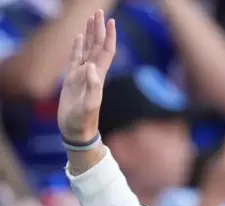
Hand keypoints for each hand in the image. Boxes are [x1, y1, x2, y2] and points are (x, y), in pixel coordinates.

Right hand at [58, 10, 115, 141]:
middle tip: (98, 12)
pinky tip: (77, 37)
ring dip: (89, 34)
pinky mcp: (72, 80)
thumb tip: (92, 68)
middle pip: (97, 46)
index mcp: (98, 76)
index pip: (106, 52)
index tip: (110, 21)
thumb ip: (92, 87)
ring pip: (87, 49)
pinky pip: (75, 58)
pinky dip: (77, 46)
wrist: (77, 132)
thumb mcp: (89, 105)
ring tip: (90, 19)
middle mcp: (92, 73)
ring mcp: (82, 76)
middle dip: (98, 29)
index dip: (109, 37)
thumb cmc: (83, 121)